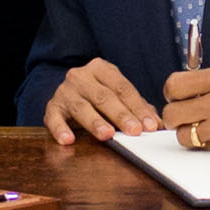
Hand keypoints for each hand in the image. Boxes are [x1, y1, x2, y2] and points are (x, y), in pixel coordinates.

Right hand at [41, 58, 163, 143]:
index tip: (150, 125)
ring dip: (95, 122)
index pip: (123, 88)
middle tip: (135, 131)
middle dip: (121, 115)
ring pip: (81, 107)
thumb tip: (157, 124)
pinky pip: (53, 118)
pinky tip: (68, 140)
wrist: (67, 93)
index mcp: (101, 69)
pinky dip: (60, 129)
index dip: (138, 107)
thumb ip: (137, 107)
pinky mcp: (52, 107)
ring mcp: (64, 91)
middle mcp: (81, 76)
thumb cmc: (98, 96)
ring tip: (108, 135)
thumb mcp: (118, 96)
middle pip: (104, 96)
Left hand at [162, 65, 209, 153]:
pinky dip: (208, 144)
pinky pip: (206, 148)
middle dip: (175, 118)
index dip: (172, 94)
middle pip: (172, 114)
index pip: (174, 86)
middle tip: (187, 117)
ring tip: (206, 128)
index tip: (180, 98)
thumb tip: (185, 95)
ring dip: (190, 134)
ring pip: (185, 136)